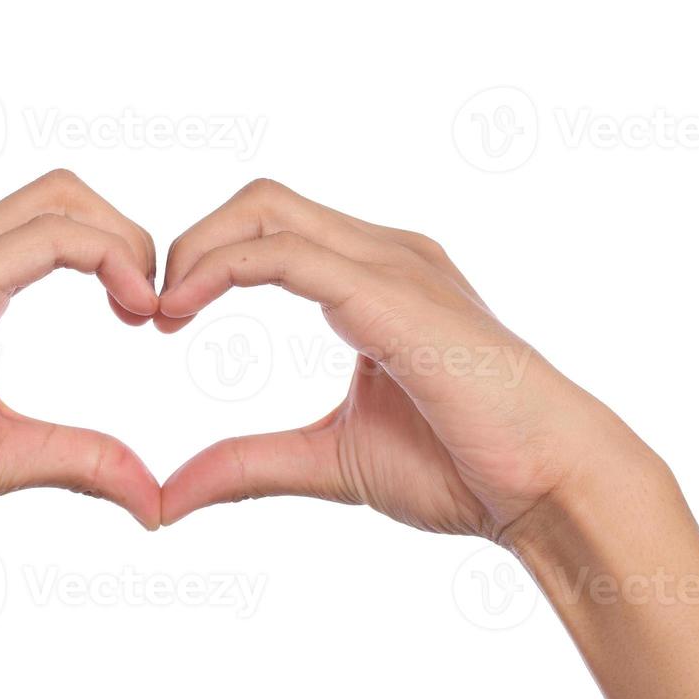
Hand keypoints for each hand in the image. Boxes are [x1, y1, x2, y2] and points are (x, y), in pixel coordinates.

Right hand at [0, 170, 163, 539]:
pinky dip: (109, 256)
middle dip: (127, 235)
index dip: (114, 254)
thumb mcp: (3, 456)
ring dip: (125, 241)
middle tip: (155, 310)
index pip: (51, 224)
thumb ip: (77, 459)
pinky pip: (50, 236)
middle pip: (62, 193)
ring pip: (60, 198)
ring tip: (148, 310)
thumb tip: (150, 501)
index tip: (144, 318)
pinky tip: (133, 309)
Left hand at [156, 179, 651, 540]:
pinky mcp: (392, 295)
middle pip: (260, 201)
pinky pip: (288, 255)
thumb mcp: (328, 461)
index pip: (268, 229)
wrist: (549, 487)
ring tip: (161, 313)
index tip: (161, 318)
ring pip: (265, 211)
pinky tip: (188, 311)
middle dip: (189, 241)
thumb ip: (248, 464)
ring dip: (195, 250)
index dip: (202, 258)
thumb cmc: (464, 470)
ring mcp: (392, 266)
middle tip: (150, 311)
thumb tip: (168, 497)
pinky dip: (223, 269)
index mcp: (373, 280)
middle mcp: (383, 256)